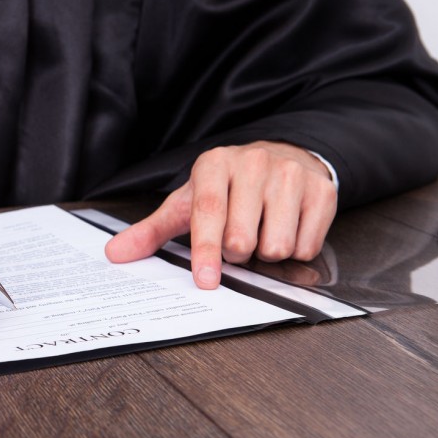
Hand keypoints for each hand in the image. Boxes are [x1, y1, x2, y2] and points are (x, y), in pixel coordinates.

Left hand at [104, 141, 337, 287]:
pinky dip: (295, 249)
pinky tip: (286, 228)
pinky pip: (306, 246)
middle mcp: (253, 163)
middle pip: (242, 238)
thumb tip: (115, 254)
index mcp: (214, 164)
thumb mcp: (188, 203)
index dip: (205, 251)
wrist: (283, 157)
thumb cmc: (227, 188)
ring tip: (261, 230)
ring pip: (276, 246)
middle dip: (237, 252)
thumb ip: (151, 231)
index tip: (205, 280)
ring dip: (266, 252)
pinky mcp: (323, 190)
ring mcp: (291, 174)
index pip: (207, 213)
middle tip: (237, 238)